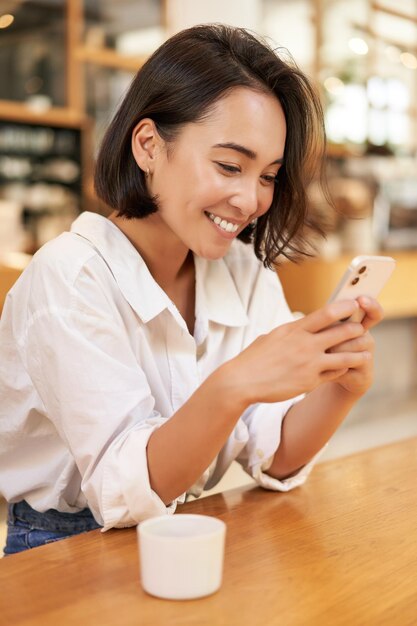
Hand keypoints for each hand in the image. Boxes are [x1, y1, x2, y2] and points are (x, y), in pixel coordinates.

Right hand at [228, 299, 374, 404]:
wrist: (241, 381)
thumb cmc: (254, 358)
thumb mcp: (273, 336)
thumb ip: (292, 331)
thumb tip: (302, 326)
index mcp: (295, 329)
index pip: (327, 313)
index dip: (344, 307)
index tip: (353, 304)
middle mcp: (305, 344)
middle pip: (342, 332)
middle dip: (356, 329)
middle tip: (361, 328)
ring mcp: (310, 364)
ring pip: (345, 356)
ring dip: (358, 353)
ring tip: (365, 353)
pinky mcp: (310, 381)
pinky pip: (335, 373)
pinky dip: (342, 369)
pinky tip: (345, 368)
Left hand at [325, 296, 383, 395]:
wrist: (329, 377)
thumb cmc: (325, 349)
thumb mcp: (325, 333)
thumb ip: (329, 322)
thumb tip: (323, 312)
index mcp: (358, 325)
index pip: (373, 311)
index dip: (370, 305)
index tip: (360, 300)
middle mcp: (366, 339)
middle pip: (355, 330)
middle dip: (335, 335)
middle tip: (323, 340)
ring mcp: (367, 357)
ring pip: (348, 349)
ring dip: (331, 352)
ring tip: (322, 355)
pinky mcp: (364, 375)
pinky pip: (346, 367)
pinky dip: (331, 369)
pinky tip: (326, 369)